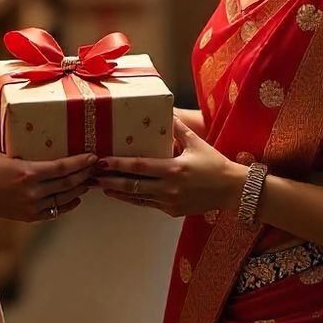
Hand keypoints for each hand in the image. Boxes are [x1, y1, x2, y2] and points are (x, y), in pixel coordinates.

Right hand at [0, 152, 97, 222]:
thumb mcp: (6, 156)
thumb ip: (29, 156)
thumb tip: (48, 147)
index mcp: (28, 173)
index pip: (62, 168)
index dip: (80, 162)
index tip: (93, 156)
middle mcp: (33, 191)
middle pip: (67, 183)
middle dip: (85, 173)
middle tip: (97, 166)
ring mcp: (32, 206)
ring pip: (64, 197)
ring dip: (80, 188)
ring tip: (90, 179)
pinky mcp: (30, 217)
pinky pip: (55, 211)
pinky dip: (68, 204)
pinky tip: (76, 197)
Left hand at [94, 118, 244, 217]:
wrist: (231, 190)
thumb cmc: (214, 163)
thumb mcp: (196, 142)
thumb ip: (178, 128)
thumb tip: (166, 111)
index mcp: (174, 168)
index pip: (139, 167)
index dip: (118, 164)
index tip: (102, 160)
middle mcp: (169, 188)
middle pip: (132, 185)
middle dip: (109, 180)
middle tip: (91, 175)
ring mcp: (169, 202)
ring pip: (136, 198)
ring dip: (116, 192)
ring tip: (99, 185)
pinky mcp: (171, 211)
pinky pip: (146, 204)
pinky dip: (132, 198)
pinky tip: (120, 193)